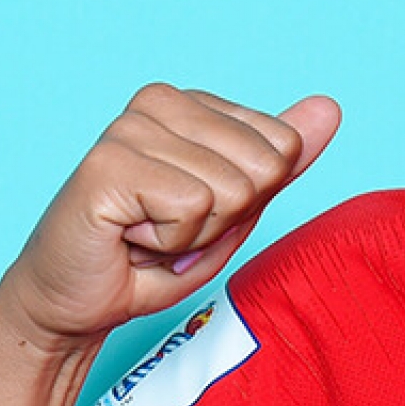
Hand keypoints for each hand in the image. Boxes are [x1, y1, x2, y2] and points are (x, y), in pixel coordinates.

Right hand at [0, 85, 340, 351]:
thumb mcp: (235, 208)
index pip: (284, 145)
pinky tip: (130, 238)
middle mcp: (158, 101)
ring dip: (196, 235)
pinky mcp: (107, 165)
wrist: (75, 304)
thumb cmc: (152, 256)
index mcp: (190, 103)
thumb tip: (329, 108)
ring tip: (148, 235)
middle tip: (170, 230)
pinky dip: (171, 243)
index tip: (195, 213)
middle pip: (264, 166)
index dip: (250, 200)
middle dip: (227, 219)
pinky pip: (193, 208)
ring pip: (231, 190)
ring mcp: (128, 128)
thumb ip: (282, 160)